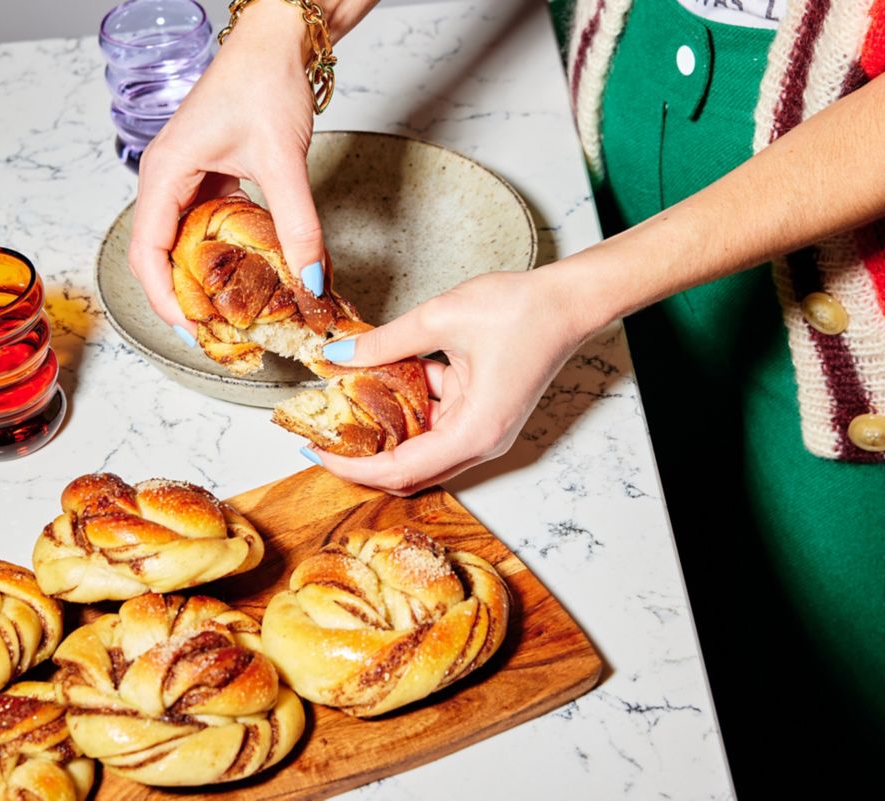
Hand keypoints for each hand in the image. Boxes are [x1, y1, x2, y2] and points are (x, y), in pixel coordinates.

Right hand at [128, 0, 327, 336]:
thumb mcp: (282, 160)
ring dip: (202, 279)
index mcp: (165, 173)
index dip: (166, 299)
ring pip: (183, 243)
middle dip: (183, 297)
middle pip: (160, 255)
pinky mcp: (209, 176)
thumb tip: (311, 280)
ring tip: (230, 313)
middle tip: (217, 333)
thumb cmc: (263, 80)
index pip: (149, 253)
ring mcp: (186, 178)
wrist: (278, 39)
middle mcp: (167, 179)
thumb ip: (297, 225)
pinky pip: (205, 226)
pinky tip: (247, 273)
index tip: (195, 331)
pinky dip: (222, 253)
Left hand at [306, 266, 601, 494]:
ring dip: (384, 431)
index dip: (353, 466)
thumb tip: (339, 356)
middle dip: (363, 458)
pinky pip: (434, 423)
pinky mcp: (480, 414)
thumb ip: (386, 341)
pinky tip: (382, 381)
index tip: (317, 452)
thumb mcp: (440, 317)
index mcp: (474, 431)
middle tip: (322, 437)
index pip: (401, 469)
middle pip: (409, 471)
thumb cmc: (522, 311)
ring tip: (343, 408)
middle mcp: (480, 442)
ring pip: (419, 448)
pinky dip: (406, 409)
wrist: (567, 300)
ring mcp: (481, 430)